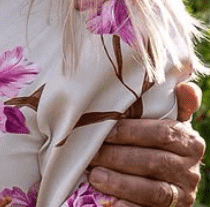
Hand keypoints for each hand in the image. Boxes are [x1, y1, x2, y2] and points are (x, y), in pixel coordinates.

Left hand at [88, 82, 204, 206]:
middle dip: (118, 157)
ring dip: (120, 182)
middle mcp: (191, 170)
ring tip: (94, 176)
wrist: (161, 179)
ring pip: (153, 190)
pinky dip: (127, 206)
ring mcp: (183, 194)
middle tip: (91, 154)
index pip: (163, 133)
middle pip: (154, 162)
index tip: (105, 130)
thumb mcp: (162, 121)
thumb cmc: (152, 142)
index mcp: (189, 142)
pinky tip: (109, 202)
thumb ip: (173, 104)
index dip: (132, 132)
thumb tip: (184, 86)